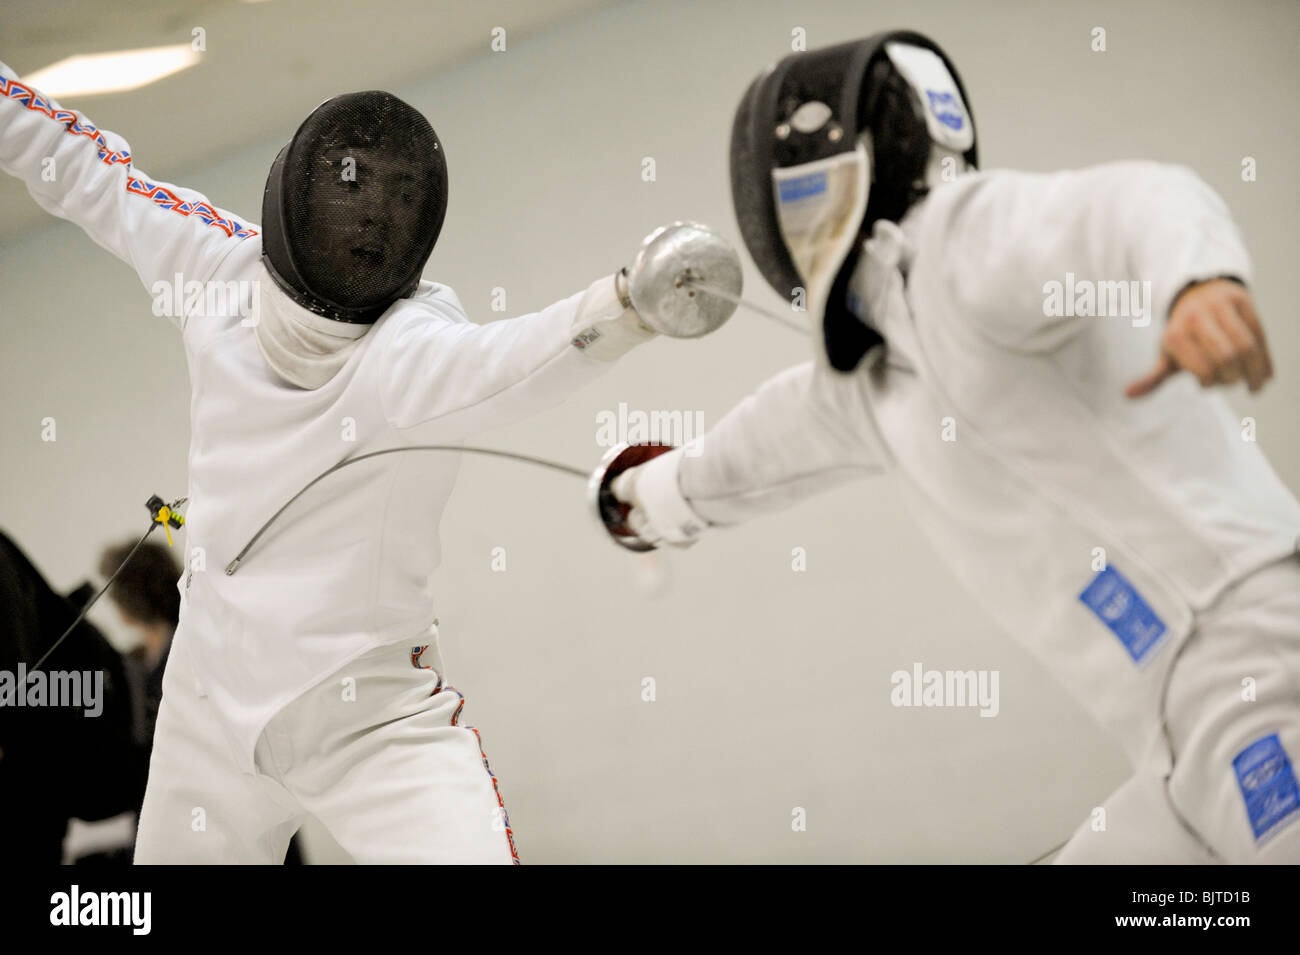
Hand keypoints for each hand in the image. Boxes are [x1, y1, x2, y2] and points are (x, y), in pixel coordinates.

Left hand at [1126, 279, 1272, 397]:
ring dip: (1254, 370)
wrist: (1197, 292)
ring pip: (1248, 345)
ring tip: (1255, 386)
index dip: (1211, 382)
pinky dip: (1265, 360)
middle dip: (1233, 376)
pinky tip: (1265, 376)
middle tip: (1232, 383)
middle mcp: (1196, 317)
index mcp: (1175, 334)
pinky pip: (1261, 334)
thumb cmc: (1183, 333)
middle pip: (1228, 356)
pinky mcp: (1242, 301)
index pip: (1203, 368)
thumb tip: (1127, 395)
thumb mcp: (1166, 354)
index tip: (1209, 384)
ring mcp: (1221, 306)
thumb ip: (1153, 377)